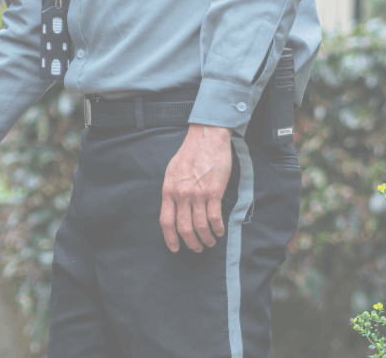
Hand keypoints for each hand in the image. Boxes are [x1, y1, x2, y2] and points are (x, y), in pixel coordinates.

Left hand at [159, 124, 233, 252]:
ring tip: (210, 242)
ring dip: (206, 239)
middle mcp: (181, 194)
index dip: (170, 239)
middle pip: (184, 228)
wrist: (206, 138)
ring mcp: (198, 194)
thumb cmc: (190, 154)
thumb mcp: (172, 172)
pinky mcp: (214, 192)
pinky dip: (217, 229)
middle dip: (191, 243)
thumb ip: (172, 192)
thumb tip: (173, 211)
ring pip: (200, 226)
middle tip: (197, 249)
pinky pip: (214, 218)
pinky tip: (219, 232)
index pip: (166, 222)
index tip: (175, 248)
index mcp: (169, 190)